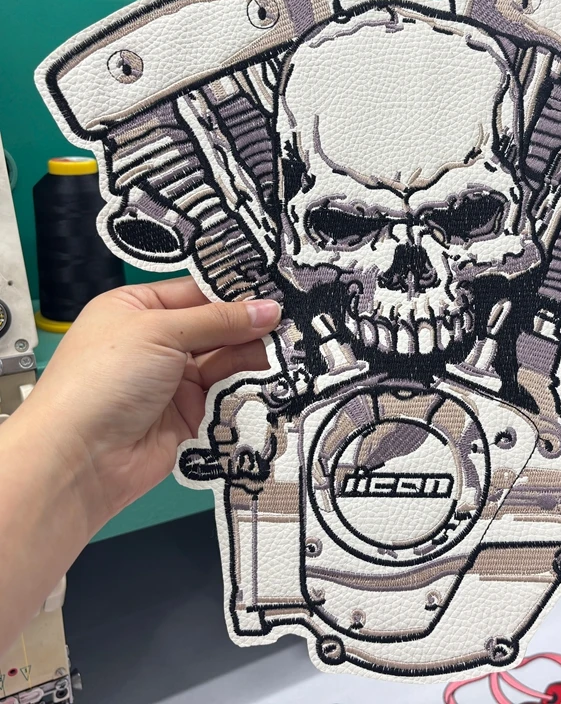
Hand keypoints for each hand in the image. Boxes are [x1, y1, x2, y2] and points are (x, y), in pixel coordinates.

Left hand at [15, 276, 280, 533]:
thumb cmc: (101, 381)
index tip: (276, 290)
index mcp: (136, 309)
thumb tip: (269, 308)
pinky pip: (227, 394)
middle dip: (249, 325)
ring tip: (285, 350)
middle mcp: (156, 342)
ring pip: (226, 360)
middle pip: (216, 326)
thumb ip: (219, 321)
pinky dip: (247, 386)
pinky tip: (271, 375)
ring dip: (252, 355)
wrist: (81, 459)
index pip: (196, 291)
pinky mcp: (191, 414)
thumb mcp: (161, 332)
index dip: (234, 291)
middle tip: (290, 322)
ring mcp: (173, 379)